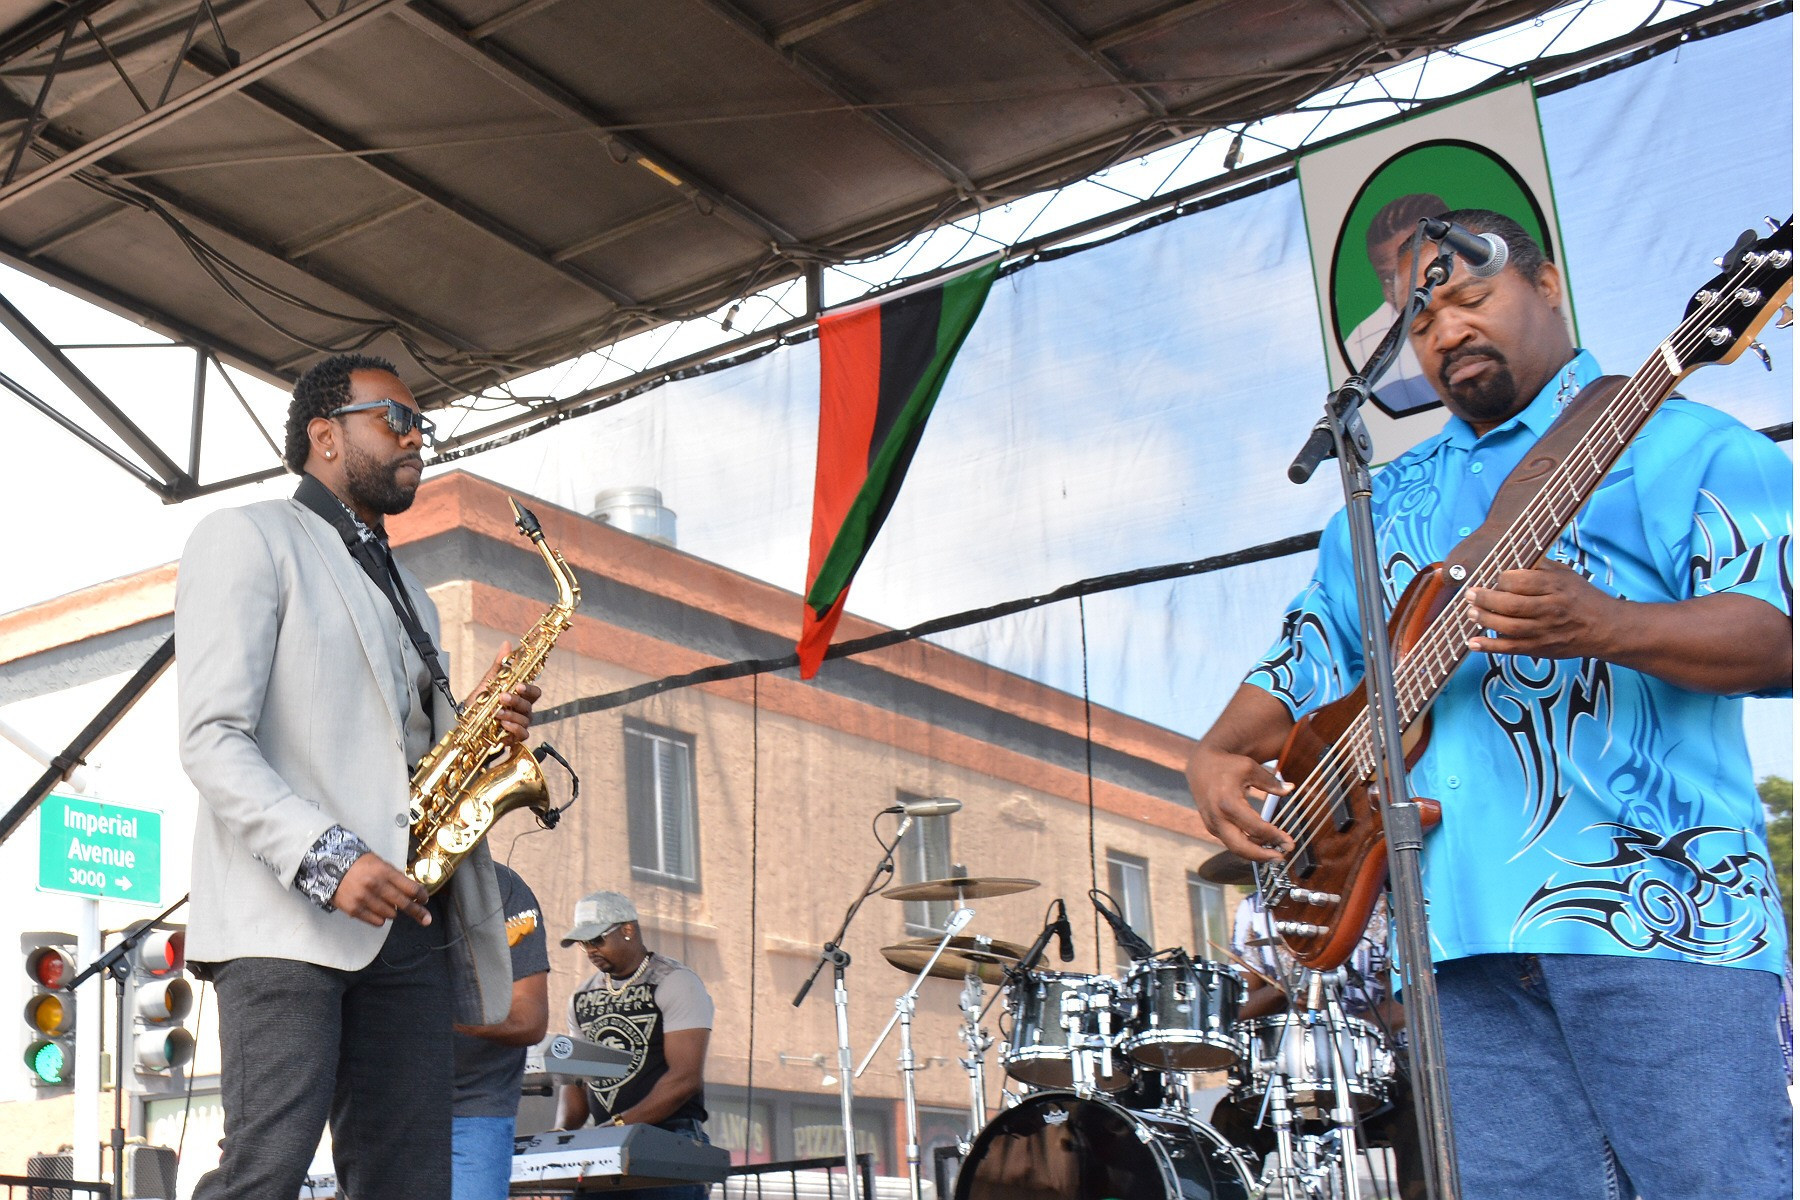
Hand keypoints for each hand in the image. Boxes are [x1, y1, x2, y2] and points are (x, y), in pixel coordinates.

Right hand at [332, 853, 431, 926]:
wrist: (329, 867)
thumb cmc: (359, 865)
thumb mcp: (380, 864)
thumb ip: (395, 877)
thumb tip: (413, 892)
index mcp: (385, 871)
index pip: (411, 888)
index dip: (421, 896)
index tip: (424, 900)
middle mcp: (376, 885)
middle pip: (404, 904)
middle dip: (418, 912)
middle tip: (426, 919)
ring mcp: (364, 899)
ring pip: (391, 914)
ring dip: (393, 911)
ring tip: (385, 903)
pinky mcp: (354, 910)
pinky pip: (377, 922)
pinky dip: (380, 918)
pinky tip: (376, 910)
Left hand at [480, 642, 542, 743]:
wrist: (468, 724)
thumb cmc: (481, 702)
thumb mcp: (488, 682)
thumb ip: (500, 665)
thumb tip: (507, 644)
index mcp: (520, 696)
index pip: (534, 692)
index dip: (529, 688)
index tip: (518, 685)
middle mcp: (523, 710)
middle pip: (530, 705)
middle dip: (516, 701)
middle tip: (502, 697)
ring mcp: (520, 724)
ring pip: (526, 720)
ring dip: (511, 715)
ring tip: (497, 713)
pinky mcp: (514, 737)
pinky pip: (522, 734)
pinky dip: (514, 730)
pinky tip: (503, 725)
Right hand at [1185, 742, 1293, 862]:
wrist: (1201, 766)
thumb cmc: (1226, 765)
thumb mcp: (1250, 768)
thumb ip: (1271, 782)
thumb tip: (1290, 788)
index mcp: (1228, 802)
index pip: (1255, 828)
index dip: (1274, 837)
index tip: (1289, 842)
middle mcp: (1217, 817)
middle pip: (1241, 847)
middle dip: (1263, 856)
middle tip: (1281, 857)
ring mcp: (1213, 824)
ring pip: (1235, 848)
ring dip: (1256, 853)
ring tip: (1275, 851)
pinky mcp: (1212, 827)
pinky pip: (1230, 842)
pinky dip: (1246, 846)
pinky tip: (1262, 844)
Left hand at [1466, 561, 1622, 659]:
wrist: (1604, 627)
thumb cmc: (1580, 596)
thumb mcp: (1564, 574)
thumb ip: (1538, 565)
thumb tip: (1509, 555)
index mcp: (1556, 587)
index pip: (1521, 581)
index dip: (1502, 579)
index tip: (1494, 578)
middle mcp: (1551, 609)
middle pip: (1511, 605)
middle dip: (1485, 599)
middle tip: (1470, 594)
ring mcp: (1545, 631)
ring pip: (1509, 627)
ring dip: (1484, 620)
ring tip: (1470, 612)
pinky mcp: (1541, 649)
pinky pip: (1512, 648)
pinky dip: (1490, 646)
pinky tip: (1473, 642)